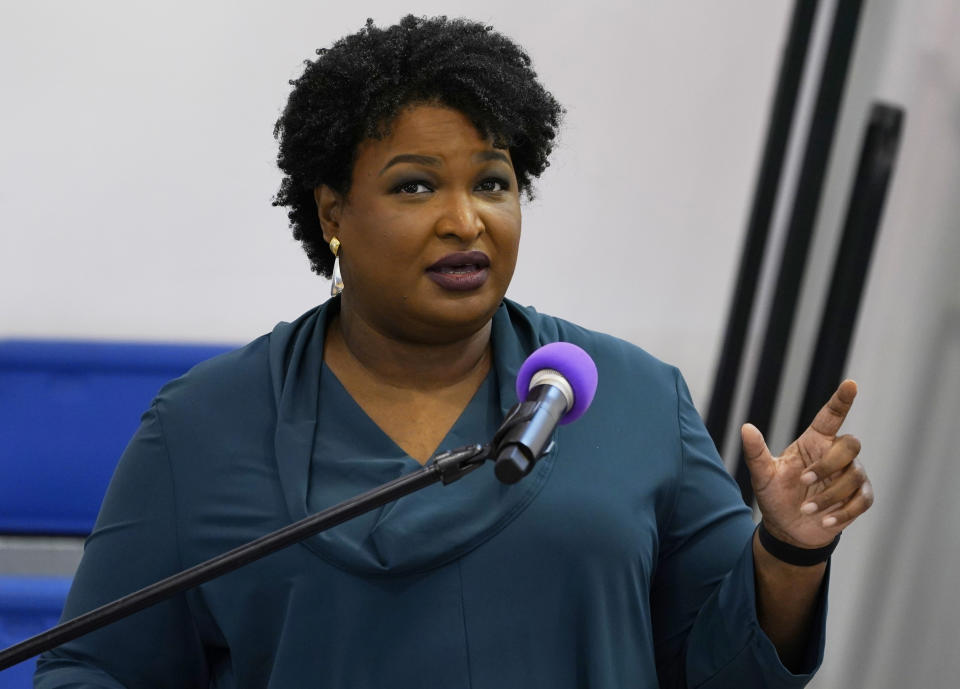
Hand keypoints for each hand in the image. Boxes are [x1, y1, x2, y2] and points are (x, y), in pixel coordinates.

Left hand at [741, 380, 873, 548]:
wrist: (787, 529)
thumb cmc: (775, 496)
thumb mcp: (762, 475)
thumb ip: (756, 453)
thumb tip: (745, 427)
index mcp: (814, 442)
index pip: (831, 416)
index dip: (842, 400)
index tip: (851, 384)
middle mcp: (835, 454)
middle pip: (851, 444)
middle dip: (829, 464)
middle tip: (804, 482)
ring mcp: (850, 475)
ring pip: (855, 476)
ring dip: (829, 496)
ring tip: (806, 510)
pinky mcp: (858, 498)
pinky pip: (863, 499)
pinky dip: (844, 512)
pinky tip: (825, 521)